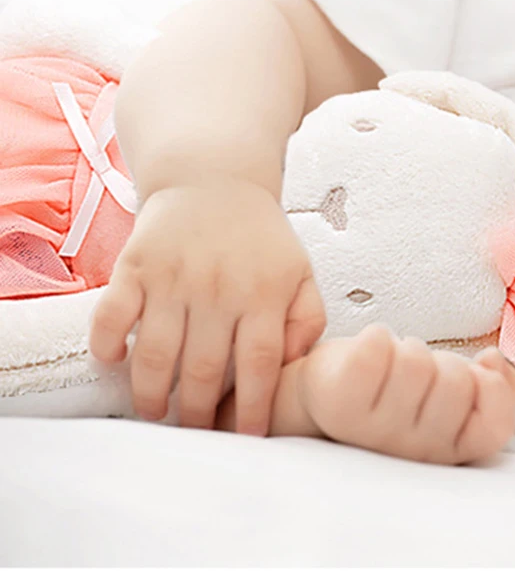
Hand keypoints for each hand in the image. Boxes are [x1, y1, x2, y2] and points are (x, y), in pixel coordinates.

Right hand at [89, 177, 326, 434]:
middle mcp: (219, 286)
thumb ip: (307, 319)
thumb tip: (294, 365)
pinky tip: (116, 361)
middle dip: (197, 415)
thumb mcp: (299, 271)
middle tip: (194, 433)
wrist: (216, 177)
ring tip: (155, 411)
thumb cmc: (259, 237)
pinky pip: (112, 315)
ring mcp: (174, 276)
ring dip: (150, 394)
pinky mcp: (136, 264)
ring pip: (155, 353)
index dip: (252, 408)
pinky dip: (108, 345)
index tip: (245, 438)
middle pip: (203, 369)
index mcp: (265, 291)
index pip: (260, 363)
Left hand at [298, 324, 514, 463]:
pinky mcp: (339, 403)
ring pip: (418, 360)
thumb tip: (494, 361)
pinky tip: (367, 354)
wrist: (319, 398)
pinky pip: (377, 346)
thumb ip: (495, 389)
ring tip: (388, 366)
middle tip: (416, 373)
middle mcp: (411, 452)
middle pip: (457, 381)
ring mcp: (374, 432)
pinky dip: (375, 337)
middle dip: (441, 361)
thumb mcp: (452, 397)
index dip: (488, 389)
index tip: (470, 374)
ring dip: (406, 349)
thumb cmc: (394, 390)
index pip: (493, 426)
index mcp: (445, 451)